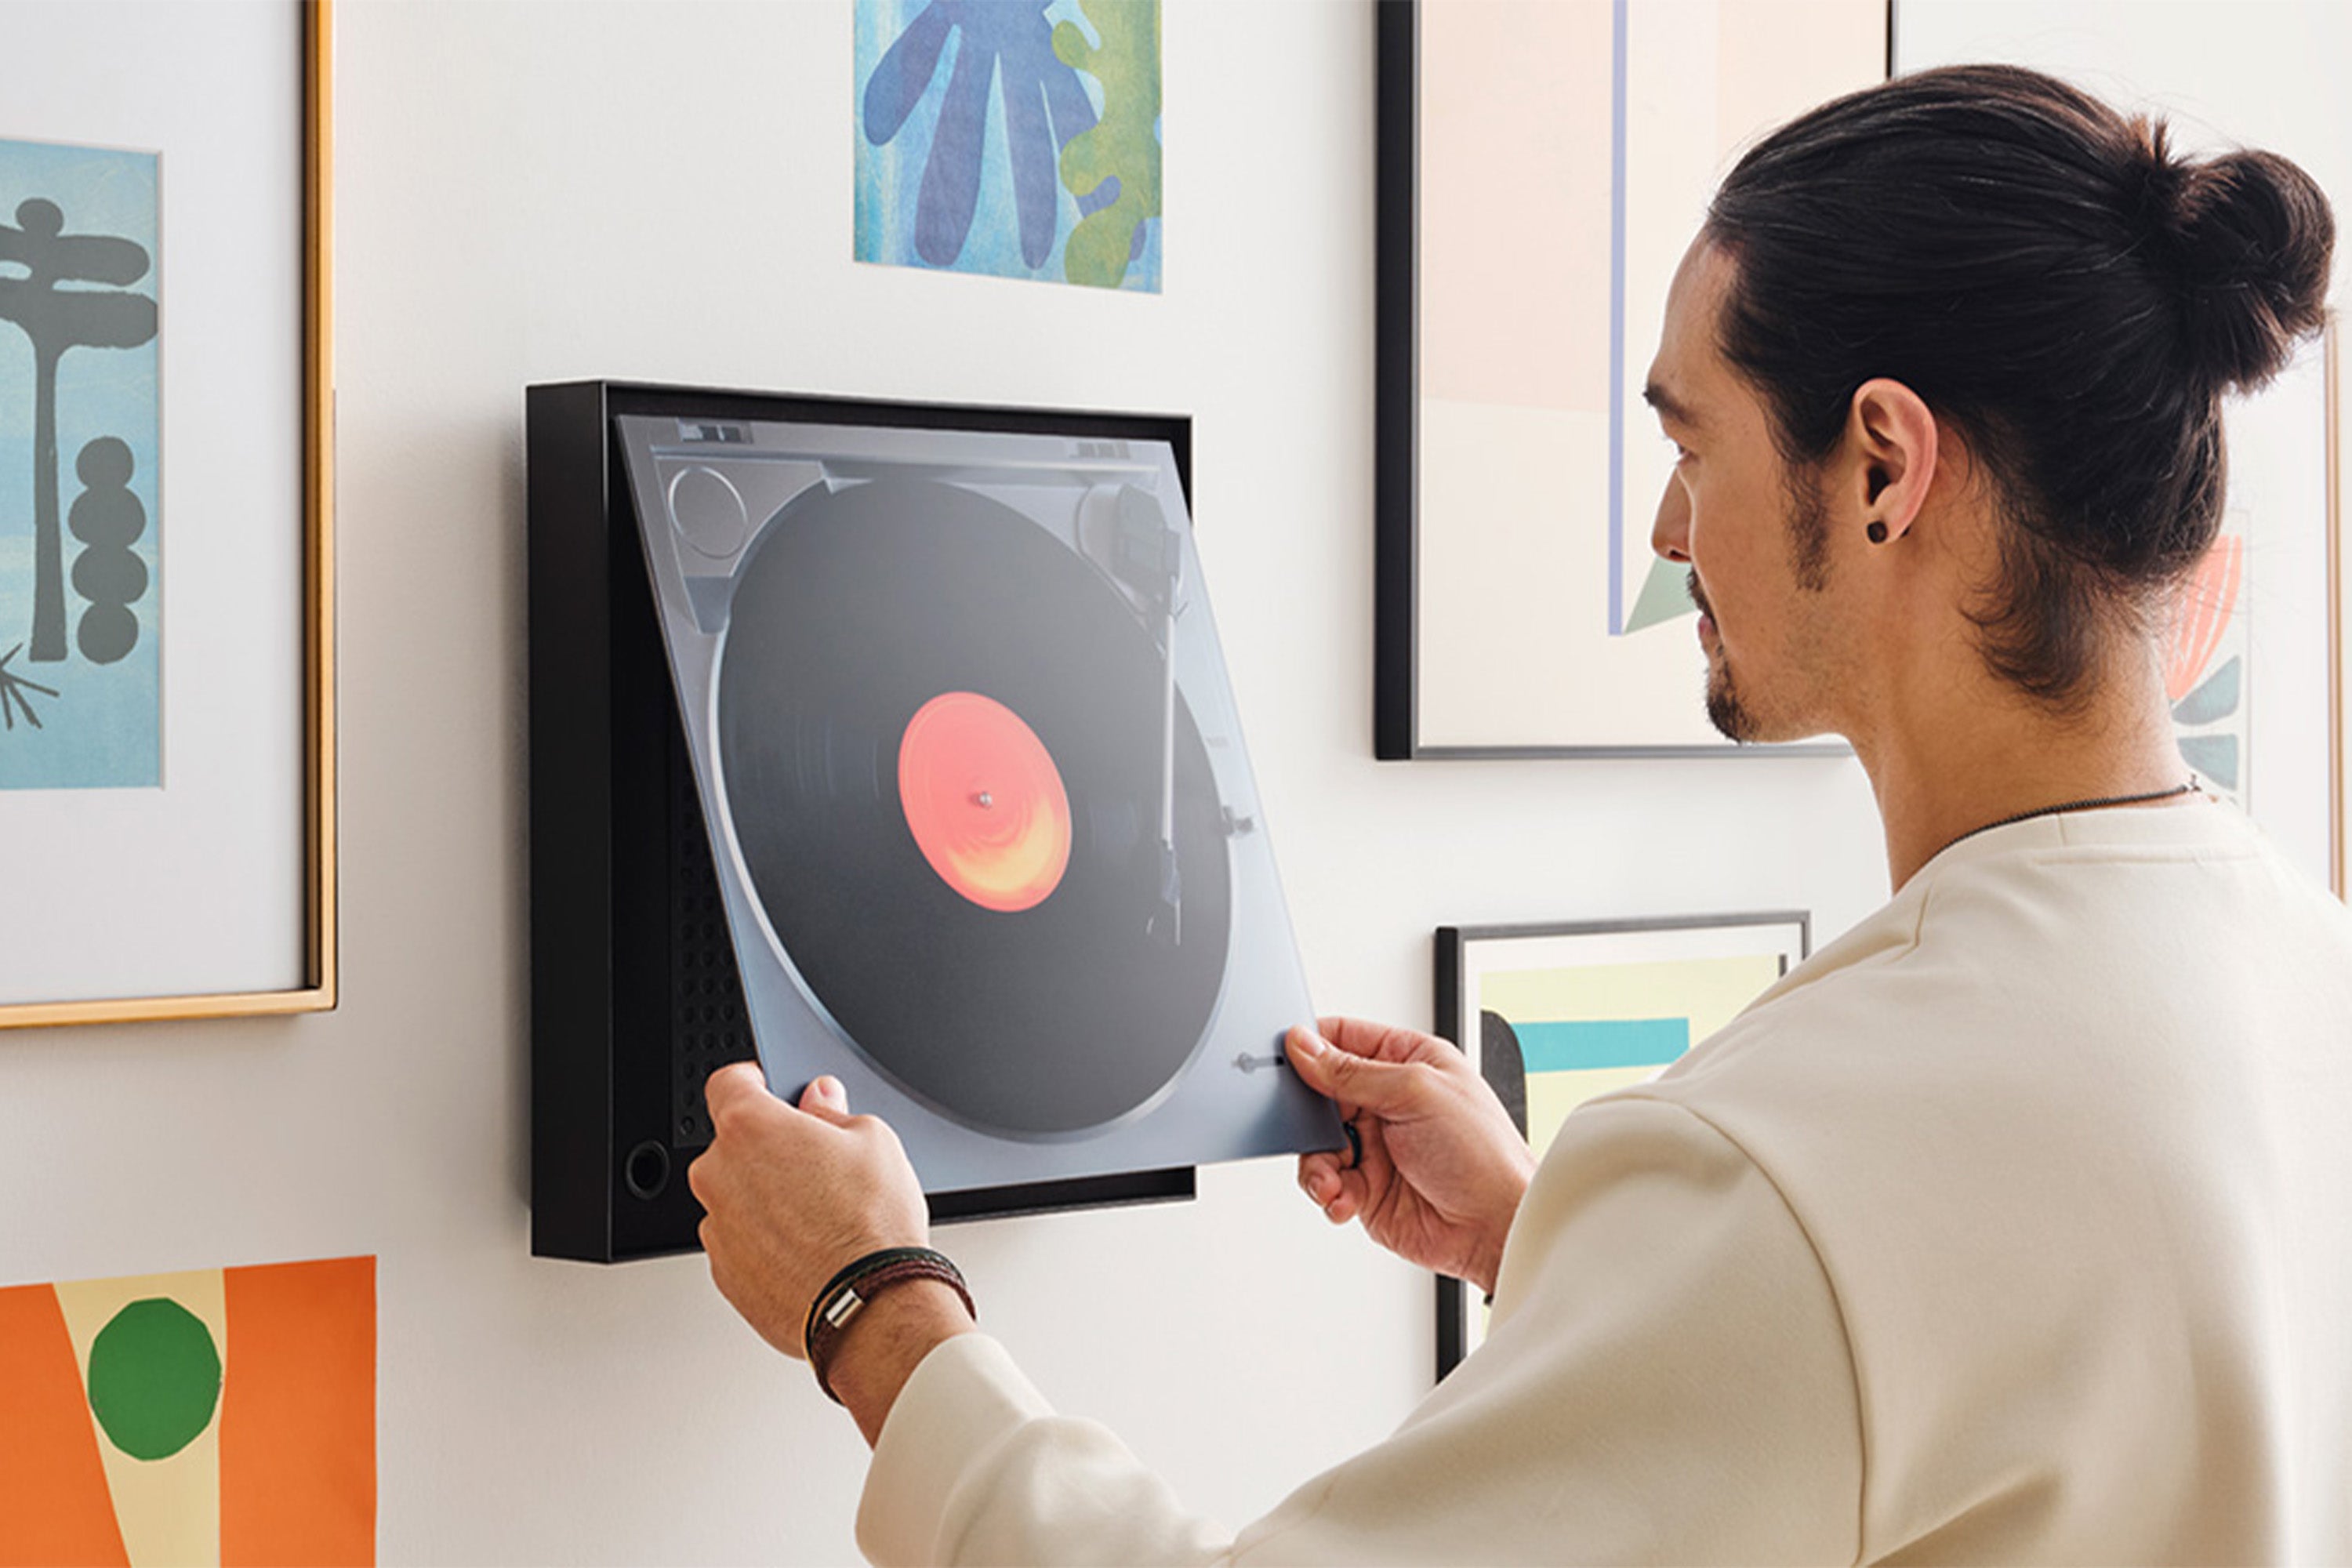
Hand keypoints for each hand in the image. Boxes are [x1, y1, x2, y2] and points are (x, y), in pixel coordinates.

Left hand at [687, 1063, 941, 1360]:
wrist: (873, 1308)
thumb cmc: (872, 1226)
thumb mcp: (874, 1140)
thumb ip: (832, 1112)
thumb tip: (820, 1100)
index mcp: (749, 1128)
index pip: (728, 1082)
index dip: (754, 1083)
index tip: (769, 1090)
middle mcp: (719, 1175)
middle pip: (732, 1145)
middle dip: (768, 1150)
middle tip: (815, 1165)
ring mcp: (717, 1229)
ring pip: (736, 1197)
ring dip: (764, 1199)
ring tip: (818, 1217)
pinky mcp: (725, 1274)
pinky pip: (740, 1243)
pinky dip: (765, 1242)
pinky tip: (809, 1249)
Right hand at [1287, 1017, 1535, 1294]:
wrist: (1496, 1227)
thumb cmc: (1483, 1154)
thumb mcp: (1415, 1093)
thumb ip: (1352, 1072)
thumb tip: (1305, 1046)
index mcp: (1406, 1061)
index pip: (1343, 1038)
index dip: (1310, 1046)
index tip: (1283, 1059)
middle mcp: (1388, 1101)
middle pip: (1320, 1093)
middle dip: (1307, 1115)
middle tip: (1306, 1128)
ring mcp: (1375, 1145)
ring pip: (1316, 1142)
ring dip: (1317, 1162)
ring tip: (1334, 1178)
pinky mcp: (1366, 1187)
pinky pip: (1326, 1181)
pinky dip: (1328, 1191)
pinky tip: (1344, 1198)